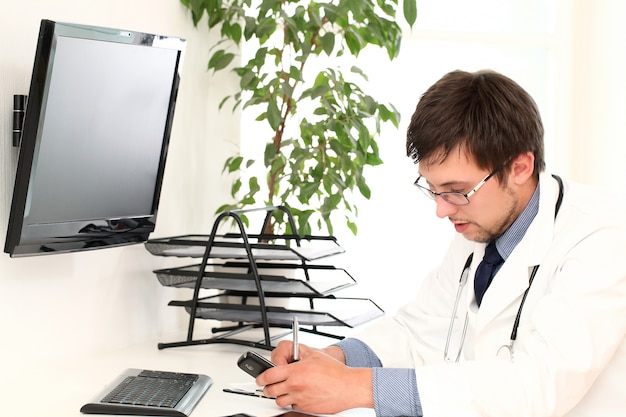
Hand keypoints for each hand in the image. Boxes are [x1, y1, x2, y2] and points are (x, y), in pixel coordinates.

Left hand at [257, 342, 372, 413]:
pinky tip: (299, 394)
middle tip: (271, 383)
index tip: (261, 377)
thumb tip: (285, 354)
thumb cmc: (335, 372)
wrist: (348, 387)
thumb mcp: (314, 354)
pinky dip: (292, 401)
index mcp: (295, 371)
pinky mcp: (305, 408)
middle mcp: (295, 386)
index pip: (268, 375)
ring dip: (279, 395)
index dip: (261, 377)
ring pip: (279, 401)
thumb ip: (297, 352)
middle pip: (270, 390)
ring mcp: (299, 398)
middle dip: (268, 387)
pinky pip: (291, 406)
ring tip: (286, 389)